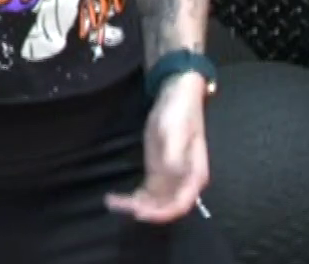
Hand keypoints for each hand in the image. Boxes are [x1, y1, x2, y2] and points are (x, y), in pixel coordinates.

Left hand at [105, 73, 209, 223]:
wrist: (175, 94)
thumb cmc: (179, 113)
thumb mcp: (174, 132)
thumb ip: (173, 156)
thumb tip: (171, 176)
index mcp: (194, 176)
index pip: (180, 204)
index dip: (161, 213)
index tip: (140, 213)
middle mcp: (184, 182)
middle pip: (165, 206)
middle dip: (144, 210)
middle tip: (121, 205)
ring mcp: (169, 177)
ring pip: (154, 201)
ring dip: (135, 206)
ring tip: (113, 202)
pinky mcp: (157, 171)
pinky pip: (146, 191)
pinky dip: (133, 197)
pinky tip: (117, 198)